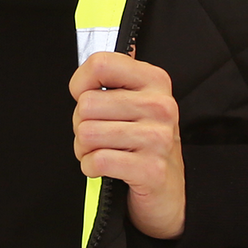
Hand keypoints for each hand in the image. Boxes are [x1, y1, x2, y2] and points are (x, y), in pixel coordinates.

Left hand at [69, 51, 184, 239]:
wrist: (168, 193)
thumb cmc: (144, 144)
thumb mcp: (136, 103)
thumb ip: (117, 78)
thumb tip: (111, 54)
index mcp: (155, 81)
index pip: (100, 63)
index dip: (80, 84)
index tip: (86, 97)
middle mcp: (160, 105)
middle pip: (86, 104)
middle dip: (81, 125)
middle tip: (98, 136)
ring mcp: (158, 138)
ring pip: (87, 134)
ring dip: (84, 149)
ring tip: (103, 152)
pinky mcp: (151, 169)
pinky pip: (97, 161)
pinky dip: (90, 168)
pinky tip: (105, 169)